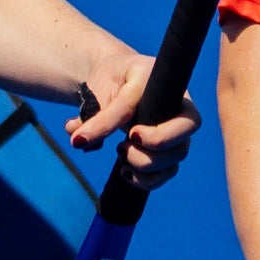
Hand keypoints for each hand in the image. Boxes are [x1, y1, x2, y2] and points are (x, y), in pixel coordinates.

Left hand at [66, 51, 198, 187]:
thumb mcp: (105, 89)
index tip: (132, 134)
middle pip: (180, 148)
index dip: (157, 135)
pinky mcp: (165, 153)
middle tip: (121, 146)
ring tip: (120, 152)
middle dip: (147, 156)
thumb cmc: (111, 79)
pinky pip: (164, 175)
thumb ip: (96, 115)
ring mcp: (175, 137)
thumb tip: (79, 141)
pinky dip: (144, 180)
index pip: (176, 120)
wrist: (113, 80)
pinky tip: (124, 172)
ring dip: (143, 167)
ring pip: (173, 164)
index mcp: (171, 91)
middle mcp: (179, 117)